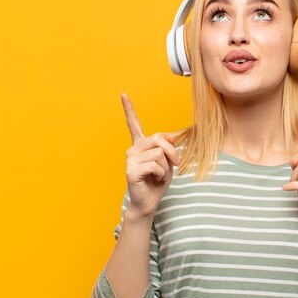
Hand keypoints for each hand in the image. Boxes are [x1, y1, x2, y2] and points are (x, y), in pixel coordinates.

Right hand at [121, 92, 179, 219]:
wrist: (148, 202)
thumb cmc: (158, 182)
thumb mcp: (167, 161)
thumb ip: (168, 147)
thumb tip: (175, 137)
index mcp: (140, 145)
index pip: (133, 124)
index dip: (128, 109)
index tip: (123, 94)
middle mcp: (132, 149)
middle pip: (158, 138)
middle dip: (172, 152)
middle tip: (175, 164)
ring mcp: (130, 159)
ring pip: (159, 153)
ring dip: (166, 167)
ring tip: (158, 176)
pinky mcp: (131, 170)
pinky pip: (155, 165)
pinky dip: (161, 174)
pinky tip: (153, 180)